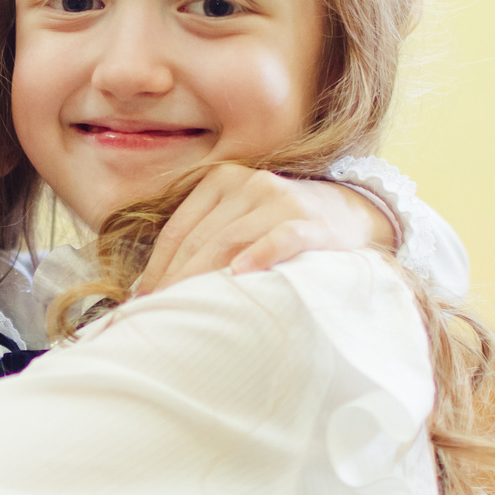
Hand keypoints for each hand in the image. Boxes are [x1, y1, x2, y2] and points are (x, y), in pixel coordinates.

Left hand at [138, 167, 396, 293]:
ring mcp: (280, 200)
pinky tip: (241, 275)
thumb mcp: (240, 218)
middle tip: (158, 313)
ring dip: (202, 277)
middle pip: (200, 239)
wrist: (352, 213)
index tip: (142, 299)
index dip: (157, 267)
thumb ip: (204, 239)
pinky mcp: (310, 222)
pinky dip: (259, 255)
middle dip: (175, 279)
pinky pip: (280, 239)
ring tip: (185, 308)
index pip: (179, 229)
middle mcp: (249, 184)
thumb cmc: (283, 225)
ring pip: (230, 241)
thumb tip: (153, 287)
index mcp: (222, 181)